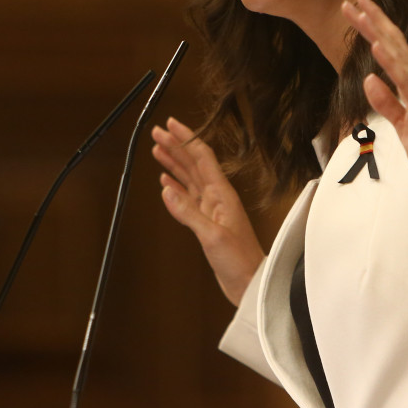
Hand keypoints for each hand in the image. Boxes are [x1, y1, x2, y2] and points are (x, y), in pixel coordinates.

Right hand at [152, 117, 264, 304]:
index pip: (201, 157)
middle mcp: (217, 197)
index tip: (171, 124)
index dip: (186, 138)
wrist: (250, 283)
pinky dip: (176, 187)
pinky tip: (166, 182)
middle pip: (193, 164)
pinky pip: (188, 198)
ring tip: (157, 149)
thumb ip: (188, 212)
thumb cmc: (239, 260)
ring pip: (189, 178)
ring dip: (173, 163)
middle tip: (157, 132)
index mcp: (222, 194)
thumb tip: (166, 189)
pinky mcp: (206, 222)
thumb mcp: (212, 236)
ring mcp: (211, 209)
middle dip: (175, 146)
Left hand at [342, 0, 407, 189]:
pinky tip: (378, 49)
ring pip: (400, 58)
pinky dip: (392, 65)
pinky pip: (407, 85)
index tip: (355, 9)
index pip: (390, 50)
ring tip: (365, 14)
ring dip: (381, 35)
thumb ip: (386, 102)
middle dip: (375, 20)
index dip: (373, 28)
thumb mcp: (401, 125)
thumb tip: (368, 79)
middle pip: (395, 45)